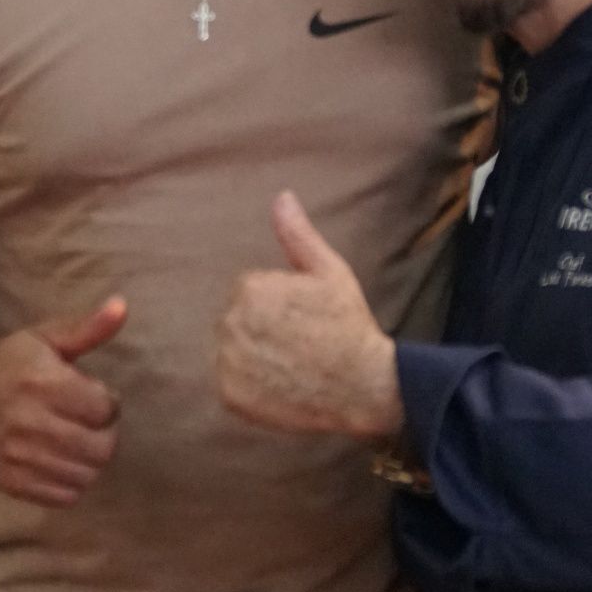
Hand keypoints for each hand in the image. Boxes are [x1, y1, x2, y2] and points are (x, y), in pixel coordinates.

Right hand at [0, 299, 126, 505]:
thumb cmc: (11, 362)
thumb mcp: (47, 337)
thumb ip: (89, 327)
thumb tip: (123, 306)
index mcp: (43, 383)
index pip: (107, 409)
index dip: (108, 402)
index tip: (92, 396)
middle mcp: (30, 423)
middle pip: (102, 447)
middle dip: (104, 433)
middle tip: (89, 422)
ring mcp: (19, 458)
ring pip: (87, 474)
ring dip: (89, 458)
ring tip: (76, 440)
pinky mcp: (12, 482)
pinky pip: (65, 496)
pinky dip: (71, 482)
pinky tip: (61, 460)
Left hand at [217, 192, 402, 439]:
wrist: (363, 386)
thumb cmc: (348, 325)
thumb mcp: (329, 271)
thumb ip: (298, 235)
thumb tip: (282, 196)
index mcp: (250, 288)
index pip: (248, 292)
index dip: (279, 305)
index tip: (303, 319)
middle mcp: (231, 322)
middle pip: (236, 320)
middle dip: (261, 329)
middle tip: (298, 343)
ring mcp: (228, 361)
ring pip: (230, 351)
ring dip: (253, 356)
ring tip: (289, 365)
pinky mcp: (229, 395)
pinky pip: (229, 383)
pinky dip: (249, 387)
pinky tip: (279, 385)